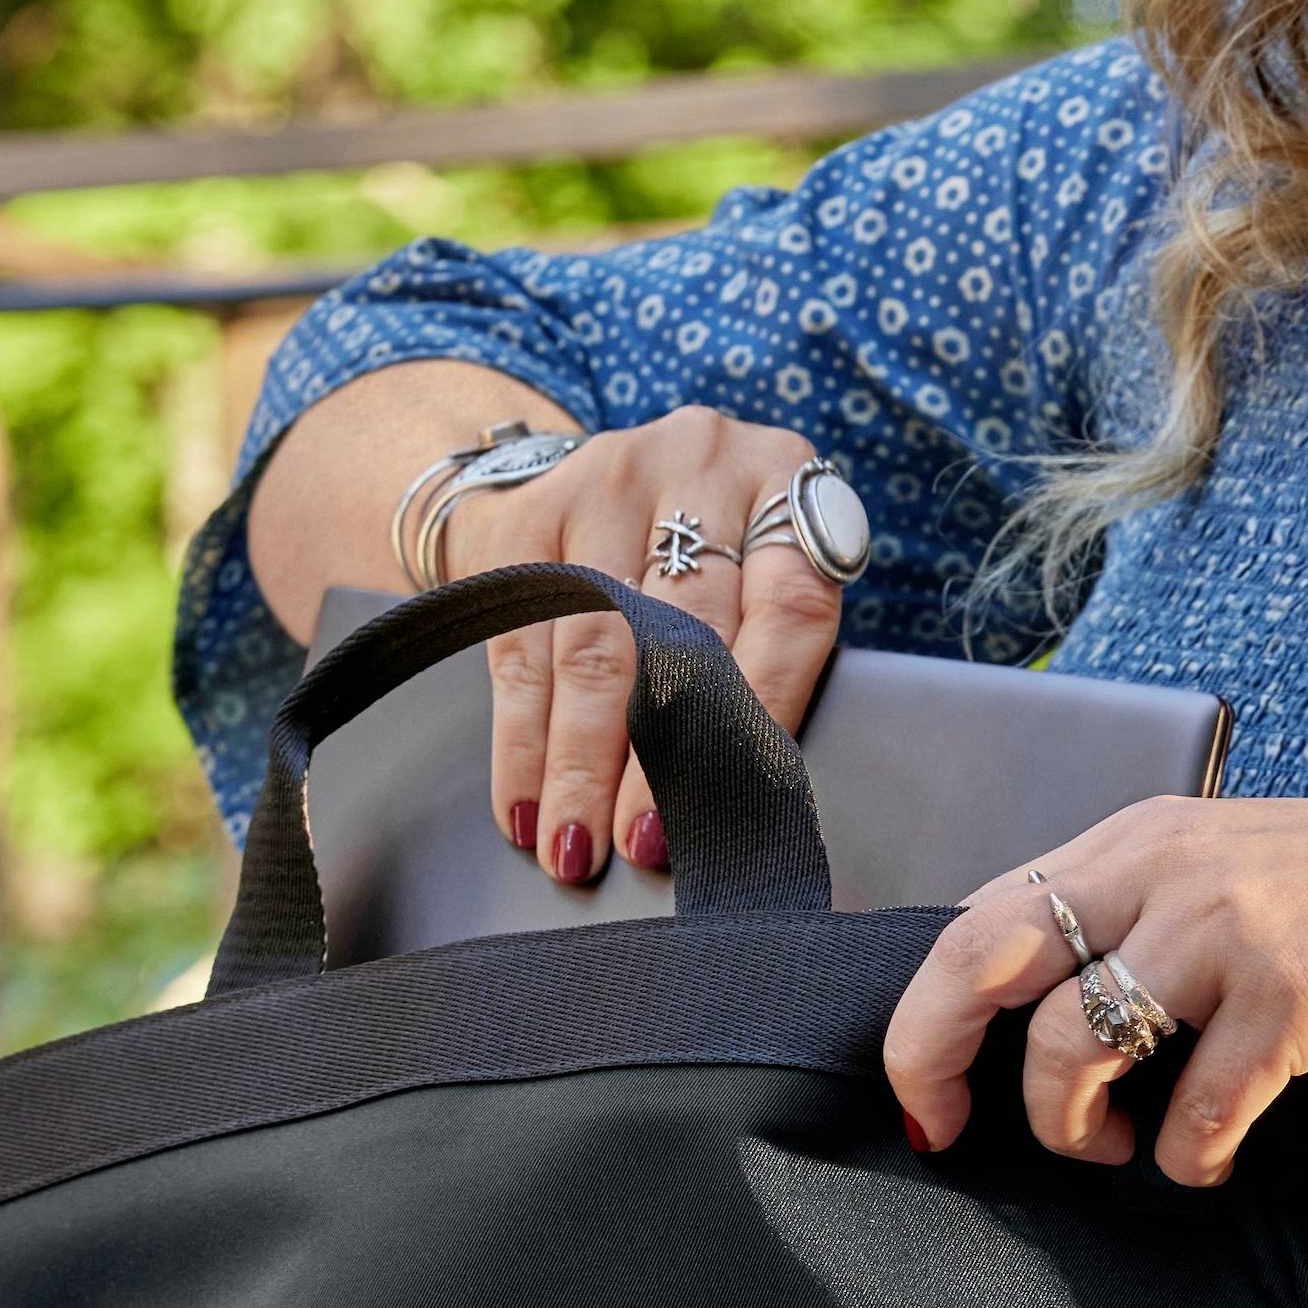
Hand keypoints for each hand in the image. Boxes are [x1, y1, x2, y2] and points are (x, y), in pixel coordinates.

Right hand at [427, 408, 846, 888]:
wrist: (602, 482)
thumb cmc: (706, 560)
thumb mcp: (757, 581)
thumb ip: (763, 662)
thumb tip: (742, 806)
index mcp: (784, 483)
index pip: (788, 613)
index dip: (760, 715)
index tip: (730, 802)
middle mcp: (700, 462)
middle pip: (677, 632)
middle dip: (651, 756)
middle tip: (633, 844)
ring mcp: (607, 479)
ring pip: (590, 644)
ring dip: (575, 761)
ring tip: (569, 842)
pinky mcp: (531, 513)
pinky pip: (519, 642)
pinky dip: (519, 736)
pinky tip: (523, 801)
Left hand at [888, 796, 1307, 1186]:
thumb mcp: (1224, 884)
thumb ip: (1129, 926)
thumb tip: (1019, 1025)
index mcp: (1135, 839)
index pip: (978, 921)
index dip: (925, 1019)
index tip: (926, 1098)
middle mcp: (1166, 867)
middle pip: (986, 964)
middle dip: (941, 1062)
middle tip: (951, 1132)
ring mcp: (1229, 926)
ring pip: (1075, 1045)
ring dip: (1076, 1127)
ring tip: (1120, 1144)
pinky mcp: (1293, 993)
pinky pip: (1191, 1110)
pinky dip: (1185, 1158)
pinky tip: (1207, 1157)